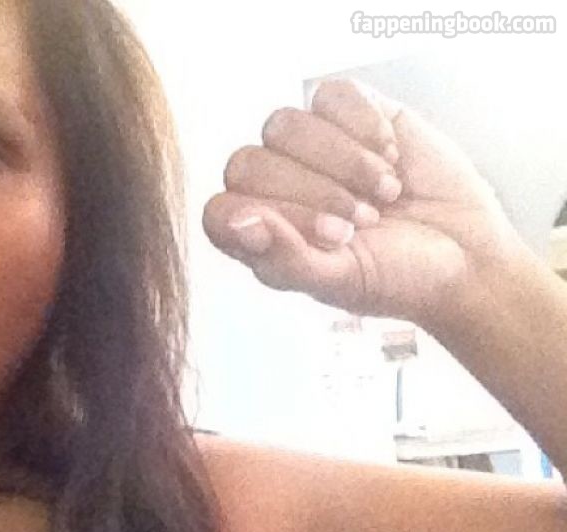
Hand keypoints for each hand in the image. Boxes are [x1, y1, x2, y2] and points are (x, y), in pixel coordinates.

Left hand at [202, 79, 533, 326]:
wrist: (465, 255)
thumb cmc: (397, 278)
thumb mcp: (339, 282)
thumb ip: (283, 258)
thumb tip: (238, 223)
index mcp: (260, 236)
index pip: (220, 211)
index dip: (268, 217)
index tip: (330, 238)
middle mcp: (275, 189)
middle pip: (247, 163)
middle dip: (312, 194)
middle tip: (363, 222)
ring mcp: (308, 149)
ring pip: (282, 124)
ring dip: (341, 162)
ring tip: (383, 194)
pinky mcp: (348, 115)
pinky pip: (330, 96)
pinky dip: (365, 127)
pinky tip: (392, 156)